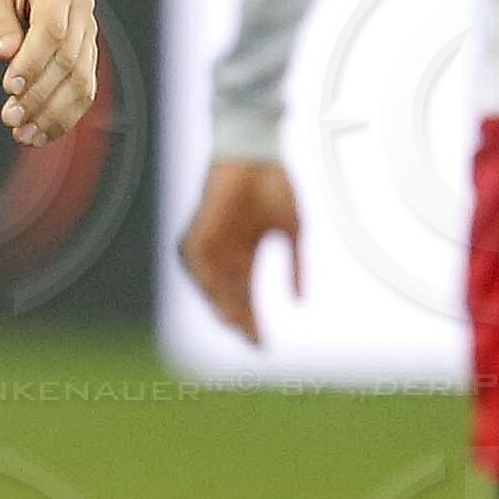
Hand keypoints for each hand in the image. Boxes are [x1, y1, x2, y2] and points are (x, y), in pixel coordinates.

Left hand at [0, 0, 97, 146]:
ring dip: (53, 113)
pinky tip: (42, 134)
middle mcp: (81, 12)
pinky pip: (83, 91)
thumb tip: (6, 54)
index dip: (32, 62)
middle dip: (39, 95)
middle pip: (68, 61)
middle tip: (11, 119)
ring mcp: (88, 35)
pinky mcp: (86, 56)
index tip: (9, 87)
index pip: (52, 30)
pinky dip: (64, 116)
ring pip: (81, 82)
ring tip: (24, 134)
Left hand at [180, 158, 301, 341]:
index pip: (246, 299)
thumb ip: (295, 267)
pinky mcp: (199, 229)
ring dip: (224, 307)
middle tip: (254, 341)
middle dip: (240, 322)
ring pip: (211, 287)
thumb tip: (299, 301)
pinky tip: (224, 296)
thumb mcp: (293, 232)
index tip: (264, 345)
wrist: (258, 153)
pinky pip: (198, 264)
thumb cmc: (275, 185)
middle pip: (227, 299)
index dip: (254, 322)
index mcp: (245, 256)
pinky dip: (209, 281)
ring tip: (240, 325)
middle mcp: (224, 254)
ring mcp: (210, 244)